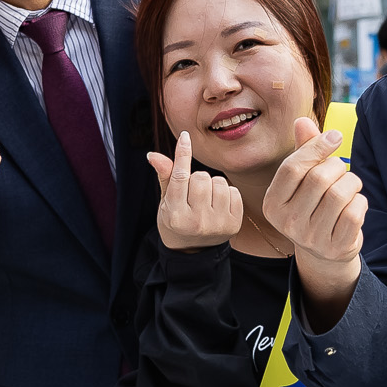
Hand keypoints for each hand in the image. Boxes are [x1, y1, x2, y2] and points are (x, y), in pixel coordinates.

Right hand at [146, 132, 242, 251]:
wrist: (193, 250)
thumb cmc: (176, 220)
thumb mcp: (166, 202)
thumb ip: (164, 177)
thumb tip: (153, 155)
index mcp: (175, 215)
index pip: (179, 177)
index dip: (182, 154)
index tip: (185, 136)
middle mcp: (196, 221)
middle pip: (201, 177)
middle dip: (197, 179)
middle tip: (193, 192)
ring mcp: (216, 224)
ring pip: (219, 182)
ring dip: (213, 185)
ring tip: (206, 198)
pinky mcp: (233, 225)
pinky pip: (234, 191)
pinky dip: (226, 193)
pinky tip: (218, 204)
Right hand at [261, 117, 363, 271]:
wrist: (324, 251)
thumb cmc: (313, 205)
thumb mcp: (303, 179)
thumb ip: (304, 150)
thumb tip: (302, 121)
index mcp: (272, 203)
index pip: (293, 167)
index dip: (317, 146)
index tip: (335, 137)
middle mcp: (287, 223)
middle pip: (319, 178)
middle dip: (337, 166)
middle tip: (341, 171)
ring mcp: (311, 238)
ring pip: (339, 194)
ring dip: (351, 182)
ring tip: (350, 186)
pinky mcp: (335, 247)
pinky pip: (354, 212)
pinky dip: (360, 201)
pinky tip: (355, 204)